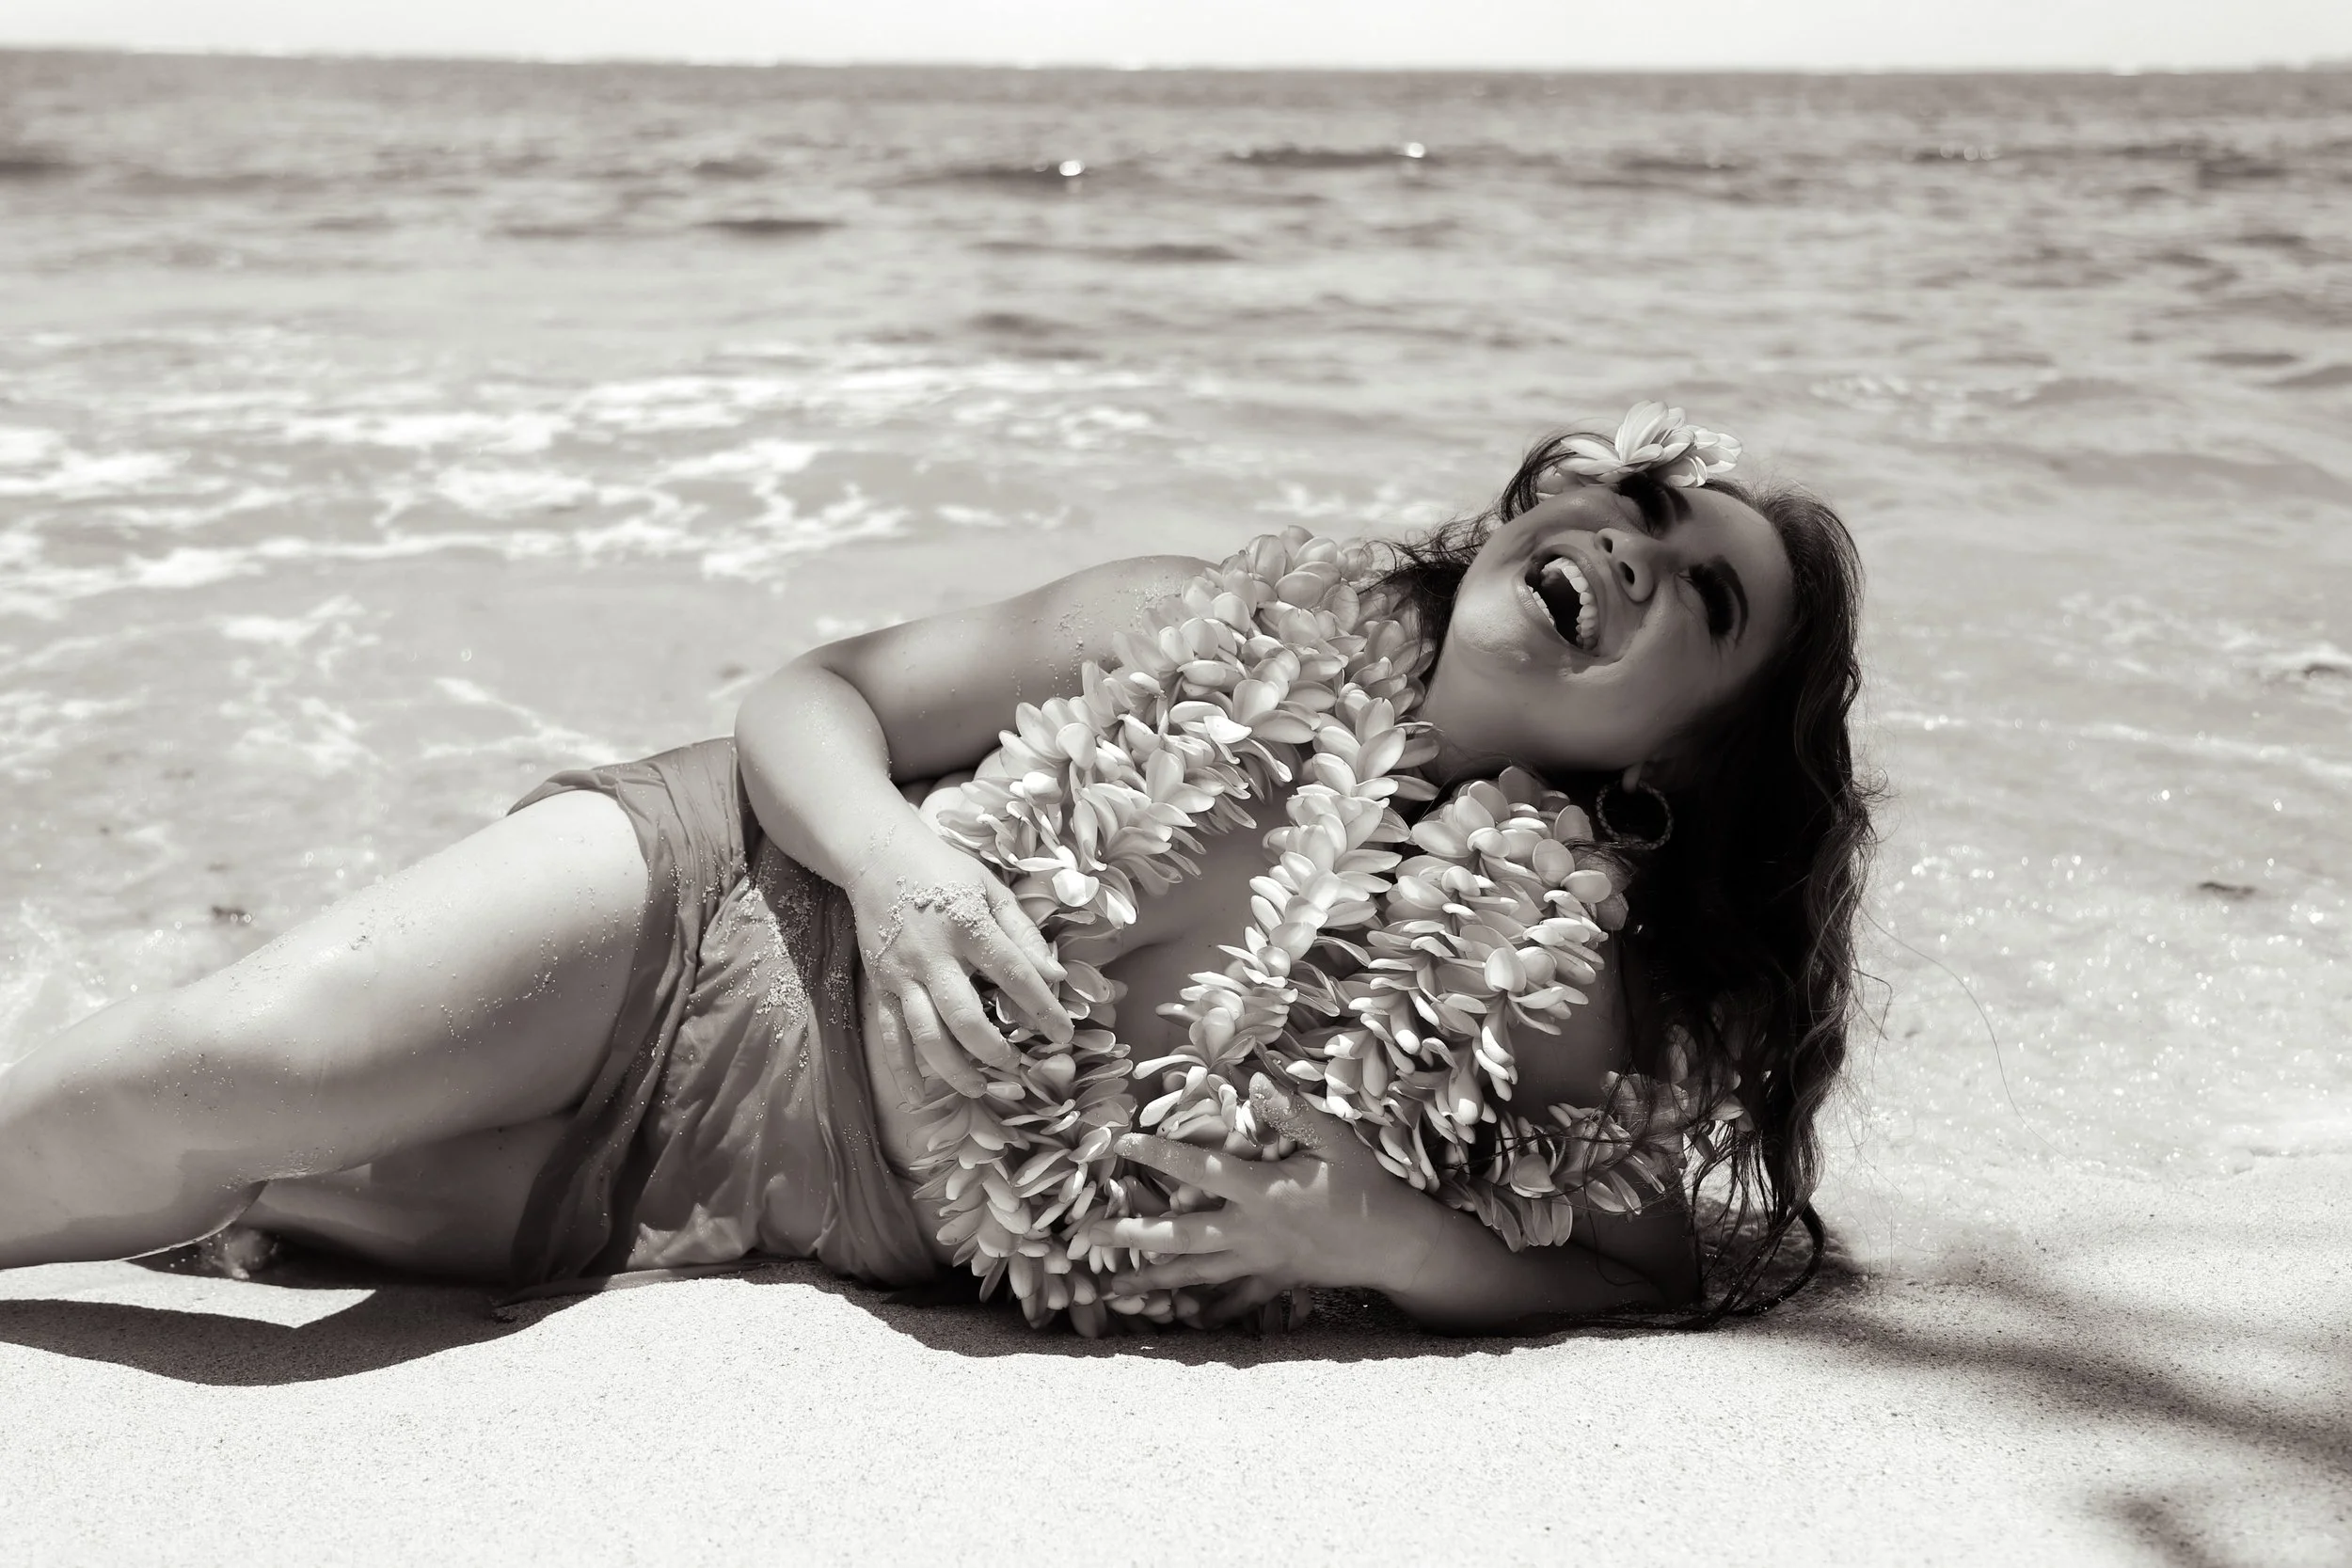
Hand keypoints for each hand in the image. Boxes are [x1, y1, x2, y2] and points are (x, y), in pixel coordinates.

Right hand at [851, 826, 1074, 1098]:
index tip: (1063, 1033)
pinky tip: (918, 1097)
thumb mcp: (990, 889)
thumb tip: (1055, 975)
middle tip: (1017, 1067)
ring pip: (926, 1033)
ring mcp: (903, 974)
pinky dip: (904, 1069)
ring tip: (980, 1086)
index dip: (1041, 1006)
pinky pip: (891, 1034)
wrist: (878, 857)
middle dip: (993, 1049)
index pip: (1012, 973)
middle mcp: (933, 954)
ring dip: (953, 1068)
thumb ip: (1022, 933)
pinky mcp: (881, 985)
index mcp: (968, 925)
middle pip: (964, 1015)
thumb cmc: (944, 871)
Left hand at [1084, 1074, 1450, 1324]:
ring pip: (1196, 1273)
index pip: (1200, 1167)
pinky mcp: (1272, 1281)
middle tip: (1089, 1237)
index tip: (1121, 1143)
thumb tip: (1256, 1081)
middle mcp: (1251, 1231)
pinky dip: (1204, 1310)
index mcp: (1262, 1191)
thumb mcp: (1334, 1141)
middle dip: (1132, 1236)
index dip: (1159, 1153)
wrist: (1393, 1243)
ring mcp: (1258, 1261)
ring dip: (1152, 1278)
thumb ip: (1293, 1112)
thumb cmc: (1363, 1186)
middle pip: (1181, 1236)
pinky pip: (1232, 1301)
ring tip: (1111, 1287)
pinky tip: (1177, 1319)